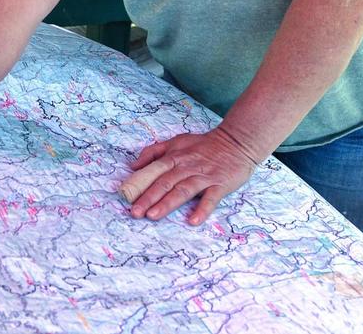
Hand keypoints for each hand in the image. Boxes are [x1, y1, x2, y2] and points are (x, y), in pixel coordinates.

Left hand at [119, 127, 257, 224]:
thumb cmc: (204, 145)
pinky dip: (202, 209)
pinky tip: (193, 221)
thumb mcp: (176, 142)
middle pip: (165, 183)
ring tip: (153, 216)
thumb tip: (133, 165)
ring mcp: (203, 176)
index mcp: (174, 157)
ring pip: (183, 190)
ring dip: (167, 203)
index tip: (126, 197)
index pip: (153, 171)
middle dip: (148, 198)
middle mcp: (187, 166)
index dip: (139, 184)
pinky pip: (210, 198)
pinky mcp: (220, 184)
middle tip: (135, 212)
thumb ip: (154, 152)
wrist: (236, 142)